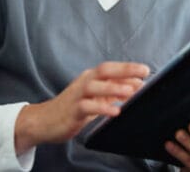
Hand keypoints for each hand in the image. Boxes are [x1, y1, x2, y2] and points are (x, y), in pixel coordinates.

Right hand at [14, 61, 149, 153]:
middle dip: (124, 70)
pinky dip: (102, 107)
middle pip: (104, 70)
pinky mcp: (72, 111)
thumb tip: (134, 87)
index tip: (145, 70)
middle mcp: (84, 82)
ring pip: (95, 86)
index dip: (128, 68)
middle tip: (142, 74)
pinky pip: (87, 106)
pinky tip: (114, 111)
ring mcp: (77, 96)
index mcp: (90, 78)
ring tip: (131, 91)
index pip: (110, 68)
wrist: (44, 121)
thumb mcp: (94, 99)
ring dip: (114, 88)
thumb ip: (111, 93)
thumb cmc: (72, 109)